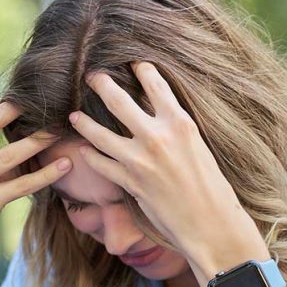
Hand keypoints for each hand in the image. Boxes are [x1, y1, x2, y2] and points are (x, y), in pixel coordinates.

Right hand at [0, 100, 71, 285]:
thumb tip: (20, 143)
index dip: (6, 106)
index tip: (32, 97)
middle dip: (18, 109)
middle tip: (48, 99)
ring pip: (8, 155)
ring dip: (37, 141)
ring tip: (61, 129)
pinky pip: (20, 185)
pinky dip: (44, 174)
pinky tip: (63, 165)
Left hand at [70, 61, 266, 281]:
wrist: (211, 224)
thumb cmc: (212, 187)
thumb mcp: (199, 147)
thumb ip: (176, 130)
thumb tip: (158, 116)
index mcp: (181, 123)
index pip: (156, 85)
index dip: (142, 70)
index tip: (132, 63)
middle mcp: (158, 137)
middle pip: (119, 102)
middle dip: (101, 85)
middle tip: (91, 76)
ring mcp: (140, 160)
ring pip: (100, 134)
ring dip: (84, 123)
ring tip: (73, 115)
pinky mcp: (130, 183)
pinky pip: (101, 165)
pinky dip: (91, 157)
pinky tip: (84, 151)